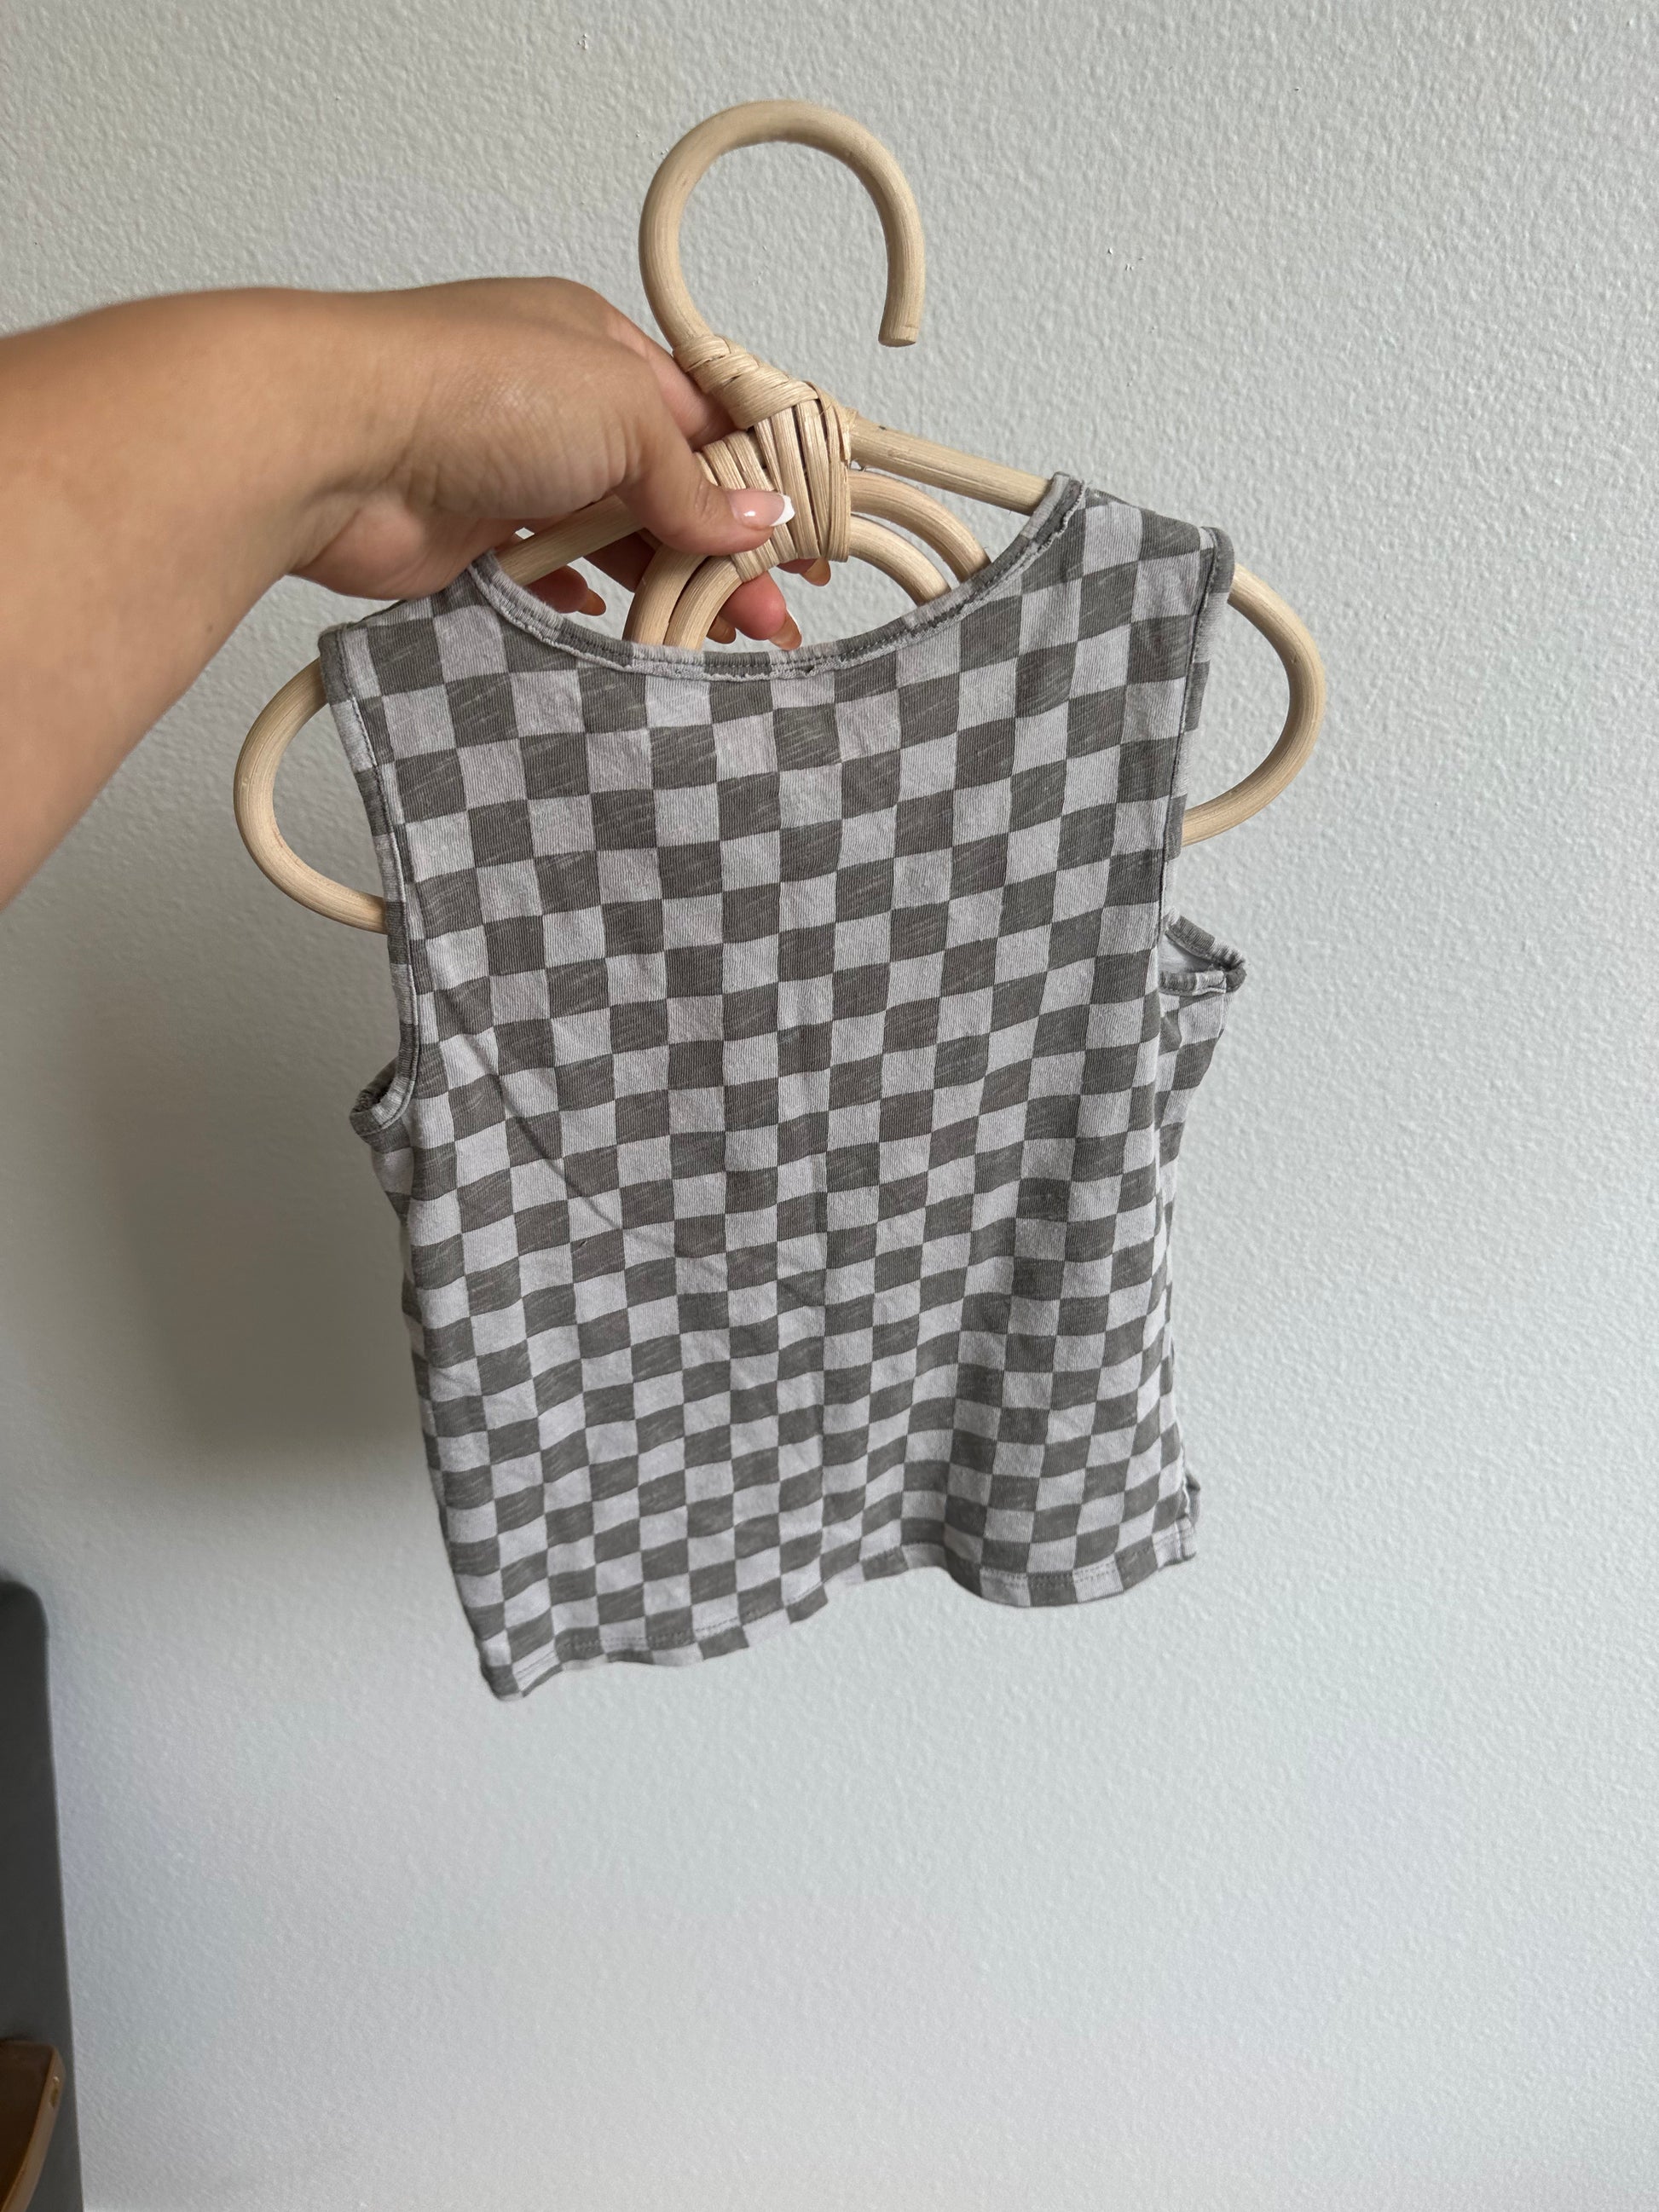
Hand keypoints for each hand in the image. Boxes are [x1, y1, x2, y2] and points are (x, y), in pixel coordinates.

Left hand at [293, 277, 826, 647]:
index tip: (802, 540)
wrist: (338, 444)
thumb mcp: (621, 414)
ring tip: (718, 638)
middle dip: (725, 550)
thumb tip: (753, 518)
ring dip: (668, 585)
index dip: (761, 479)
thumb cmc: (471, 388)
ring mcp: (514, 474)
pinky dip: (589, 602)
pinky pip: (549, 578)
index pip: (706, 418)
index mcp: (599, 349)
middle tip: (771, 614)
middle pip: (667, 487)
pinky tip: (620, 628)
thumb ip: (690, 478)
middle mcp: (558, 407)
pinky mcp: (474, 540)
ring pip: (614, 539)